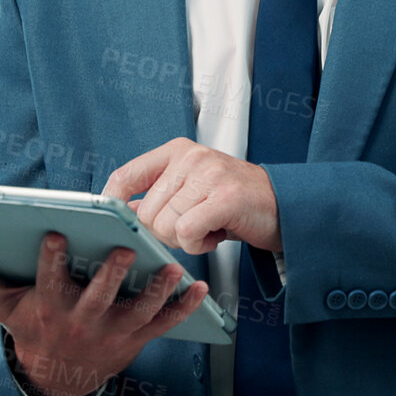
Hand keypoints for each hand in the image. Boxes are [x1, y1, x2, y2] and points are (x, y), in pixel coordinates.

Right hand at [0, 232, 207, 395]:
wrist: (59, 376)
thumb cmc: (32, 329)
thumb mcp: (3, 307)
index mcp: (50, 307)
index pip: (50, 281)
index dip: (53, 260)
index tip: (57, 234)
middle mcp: (82, 321)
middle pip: (98, 298)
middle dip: (110, 275)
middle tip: (123, 251)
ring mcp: (113, 331)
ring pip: (137, 310)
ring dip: (156, 291)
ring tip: (172, 268)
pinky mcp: (137, 338)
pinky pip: (164, 323)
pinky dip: (183, 307)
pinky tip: (199, 287)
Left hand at [102, 138, 282, 253]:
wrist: (284, 205)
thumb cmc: (235, 201)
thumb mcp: (192, 190)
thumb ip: (158, 196)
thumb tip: (125, 211)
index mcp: (177, 151)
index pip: (127, 174)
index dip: (112, 201)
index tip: (110, 221)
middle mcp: (192, 157)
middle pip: (147, 212)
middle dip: (165, 233)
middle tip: (192, 227)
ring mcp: (210, 174)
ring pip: (166, 226)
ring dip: (185, 240)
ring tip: (208, 227)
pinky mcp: (226, 196)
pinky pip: (188, 232)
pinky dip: (198, 244)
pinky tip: (215, 234)